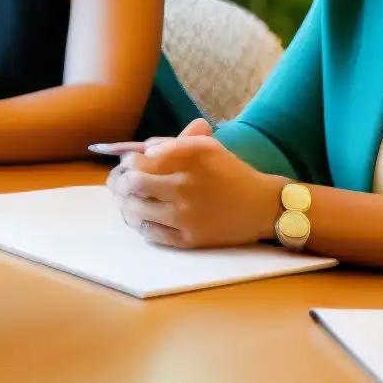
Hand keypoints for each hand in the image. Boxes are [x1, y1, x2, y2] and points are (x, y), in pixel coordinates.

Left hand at [109, 119, 281, 248]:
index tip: (128, 164)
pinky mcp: (189, 239)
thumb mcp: (208, 148)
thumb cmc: (231, 173)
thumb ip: (174, 143)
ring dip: (127, 205)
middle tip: (121, 185)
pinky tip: (146, 219)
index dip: (127, 162)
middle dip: (121, 183)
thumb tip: (143, 149)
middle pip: (132, 184)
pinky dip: (142, 225)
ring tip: (130, 202)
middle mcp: (184, 186)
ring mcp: (185, 215)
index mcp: (187, 160)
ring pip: (136, 210)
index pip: (139, 160)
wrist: (262, 206)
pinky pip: (150, 233)